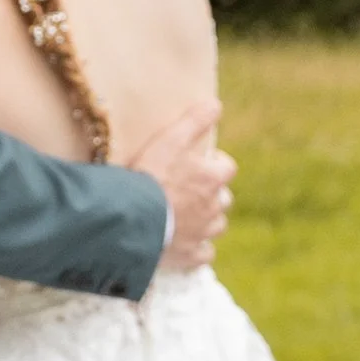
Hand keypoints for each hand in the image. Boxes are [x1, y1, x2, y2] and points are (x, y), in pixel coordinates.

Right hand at [132, 100, 234, 273]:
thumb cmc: (151, 175)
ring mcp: (203, 233)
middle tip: (187, 190)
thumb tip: (216, 104)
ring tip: (185, 216)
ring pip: (216, 225)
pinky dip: (197, 249)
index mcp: (213, 179)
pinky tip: (185, 244)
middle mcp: (214, 207)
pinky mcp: (190, 256)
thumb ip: (195, 120)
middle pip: (223, 198)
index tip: (199, 163)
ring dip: (206, 220)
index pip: (227, 167)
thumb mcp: (171, 139)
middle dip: (211, 194)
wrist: (132, 219)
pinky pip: (203, 254)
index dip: (214, 164)